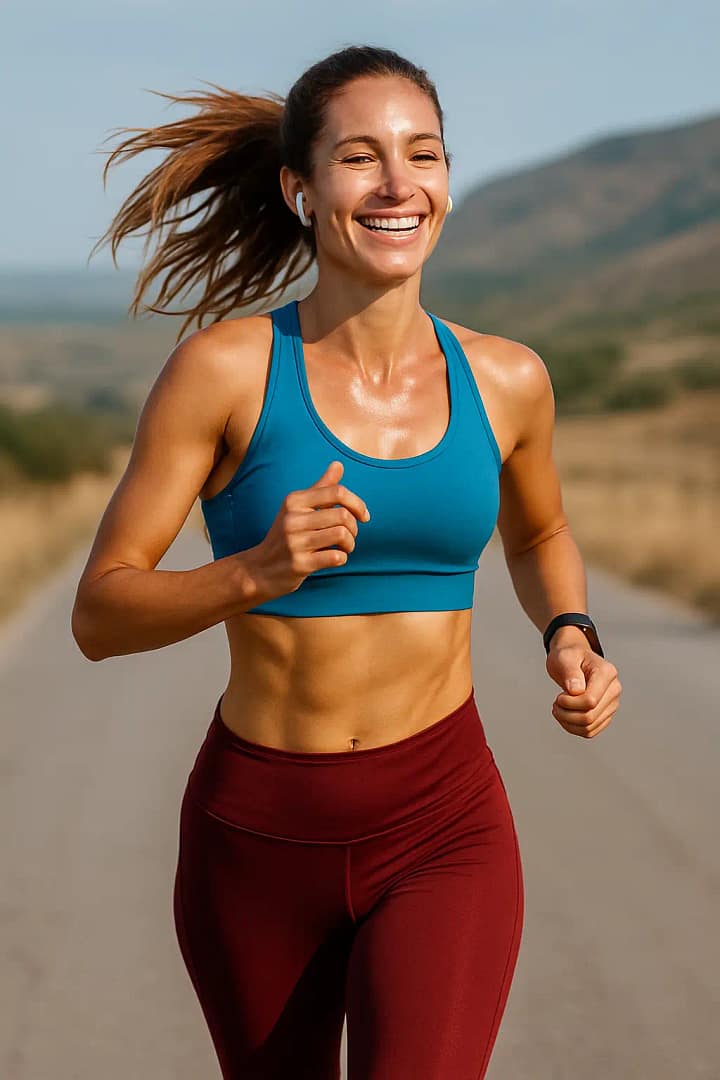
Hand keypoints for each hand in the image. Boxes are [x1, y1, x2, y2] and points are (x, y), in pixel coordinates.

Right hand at [246, 460, 370, 602]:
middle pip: (343, 515)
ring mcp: (295, 542)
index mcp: (294, 501)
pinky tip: (334, 558)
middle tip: (349, 536)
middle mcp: (293, 519)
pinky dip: (342, 558)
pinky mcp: (300, 564)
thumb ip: (321, 487)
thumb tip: (338, 464)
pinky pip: (336, 557)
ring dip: (350, 544)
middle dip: (354, 527)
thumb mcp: (298, 508)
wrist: (260, 569)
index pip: (337, 492)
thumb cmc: (285, 535)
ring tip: (344, 548)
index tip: (363, 516)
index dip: (358, 503)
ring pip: (341, 535)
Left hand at [545, 626, 621, 738]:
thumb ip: (570, 672)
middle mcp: (614, 690)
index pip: (590, 701)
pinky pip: (590, 731)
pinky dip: (573, 728)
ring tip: (558, 709)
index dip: (569, 703)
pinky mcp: (605, 715)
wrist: (574, 661)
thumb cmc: (569, 657)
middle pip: (589, 717)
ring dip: (567, 722)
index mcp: (608, 673)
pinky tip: (565, 716)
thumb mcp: (564, 657)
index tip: (558, 696)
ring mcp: (612, 704)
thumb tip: (576, 691)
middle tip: (555, 704)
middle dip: (566, 714)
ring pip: (589, 727)